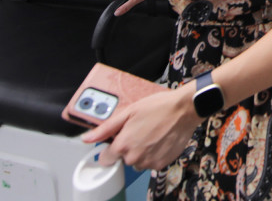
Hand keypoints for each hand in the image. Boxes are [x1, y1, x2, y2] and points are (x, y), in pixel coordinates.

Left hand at [82, 86, 197, 170]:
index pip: (105, 159)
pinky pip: (151, 163)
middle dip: (128, 148)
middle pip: (123, 159)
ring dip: (141, 153)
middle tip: (140, 132)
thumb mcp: (129, 112)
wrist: (184, 110)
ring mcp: (149, 162)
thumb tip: (87, 138)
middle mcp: (134, 157)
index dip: (110, 149)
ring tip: (151, 135)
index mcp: (123, 145)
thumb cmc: (158, 107)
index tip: (117, 142)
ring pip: (138, 162)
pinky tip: (160, 140)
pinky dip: (154, 154)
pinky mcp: (162, 164)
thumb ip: (106, 128)